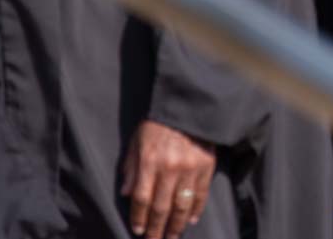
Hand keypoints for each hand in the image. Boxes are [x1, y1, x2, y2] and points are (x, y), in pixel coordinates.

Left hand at [120, 120, 215, 238]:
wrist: (188, 106)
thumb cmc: (158, 124)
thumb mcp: (137, 141)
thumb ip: (130, 167)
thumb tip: (125, 193)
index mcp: (149, 161)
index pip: (142, 198)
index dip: (139, 217)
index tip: (138, 230)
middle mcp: (170, 168)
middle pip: (162, 207)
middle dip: (157, 228)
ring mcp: (190, 168)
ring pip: (182, 205)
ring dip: (177, 224)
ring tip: (172, 236)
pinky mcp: (206, 166)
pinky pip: (201, 193)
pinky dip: (197, 209)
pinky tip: (192, 220)